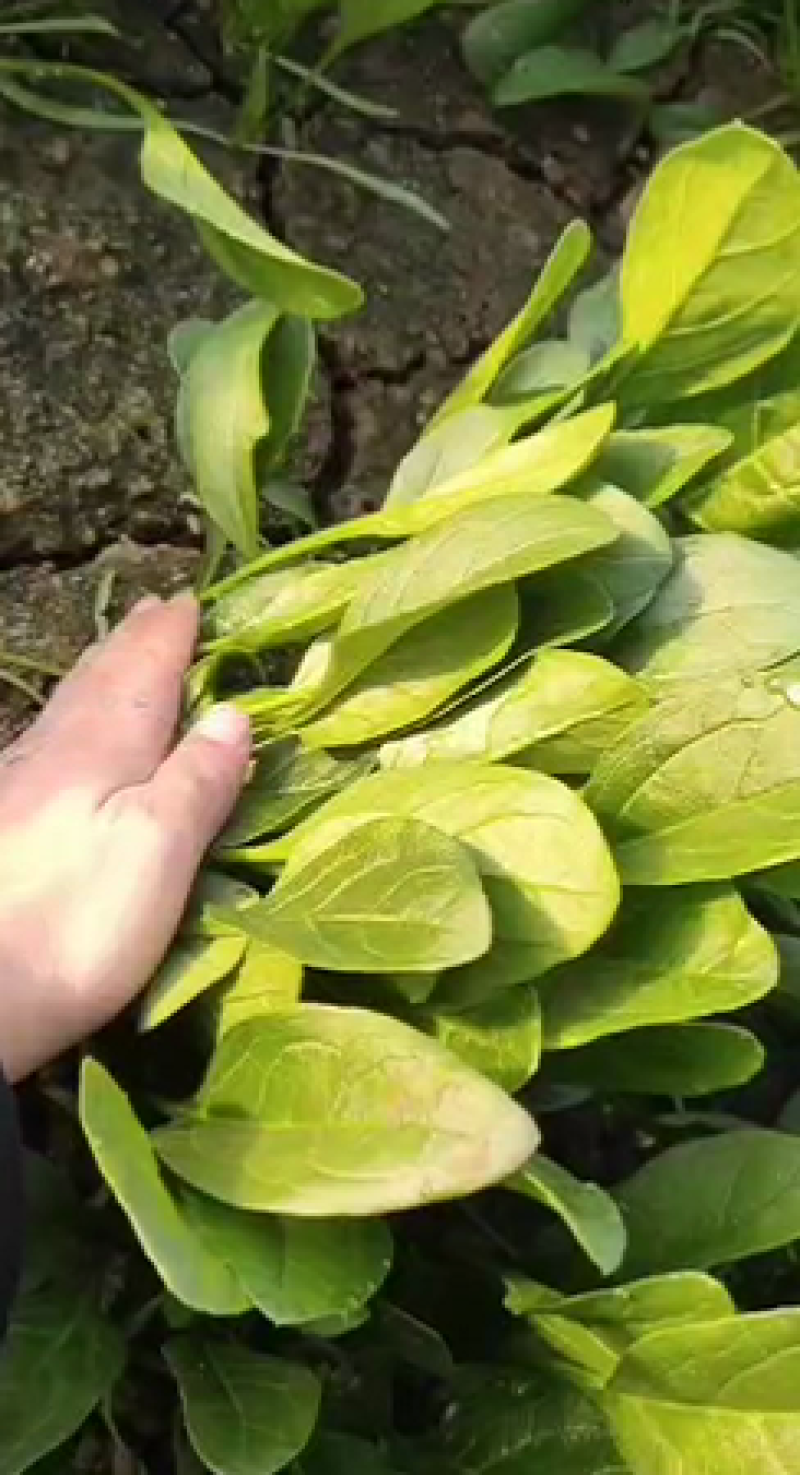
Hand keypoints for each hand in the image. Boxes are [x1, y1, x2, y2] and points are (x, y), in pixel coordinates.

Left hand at [0, 593, 249, 1082]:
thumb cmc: (72, 927)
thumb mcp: (155, 853)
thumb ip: (195, 783)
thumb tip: (233, 715)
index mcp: (99, 751)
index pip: (142, 675)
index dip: (169, 638)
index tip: (191, 600)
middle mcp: (53, 756)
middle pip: (99, 685)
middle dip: (132, 647)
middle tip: (156, 611)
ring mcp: (19, 791)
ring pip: (68, 712)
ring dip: (100, 677)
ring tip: (117, 655)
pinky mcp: (4, 830)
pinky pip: (50, 745)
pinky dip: (74, 721)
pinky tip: (65, 738)